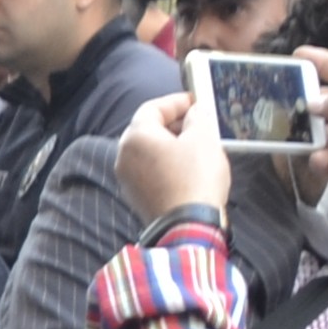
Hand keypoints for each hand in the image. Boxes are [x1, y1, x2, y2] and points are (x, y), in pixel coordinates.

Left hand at [112, 89, 229, 224]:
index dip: (176, 102)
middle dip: (174, 123)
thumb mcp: (203, 137)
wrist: (188, 225)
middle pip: (148, 130)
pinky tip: (189, 167)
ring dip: (172, 144)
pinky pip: (151, 171)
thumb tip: (194, 112)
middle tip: (199, 122)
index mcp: (135, 137)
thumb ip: (197, 117)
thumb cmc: (195, 178)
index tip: (196, 102)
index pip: (152, 108)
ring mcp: (128, 180)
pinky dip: (167, 164)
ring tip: (199, 144)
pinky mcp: (137, 197)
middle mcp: (124, 157)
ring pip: (150, 152)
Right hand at [295, 47, 327, 216]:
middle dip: (308, 98)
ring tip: (293, 128)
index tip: (299, 55)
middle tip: (285, 96)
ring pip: (318, 129)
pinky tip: (323, 159)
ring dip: (307, 130)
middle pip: (327, 100)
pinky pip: (319, 156)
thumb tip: (313, 102)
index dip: (324, 61)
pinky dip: (318, 158)